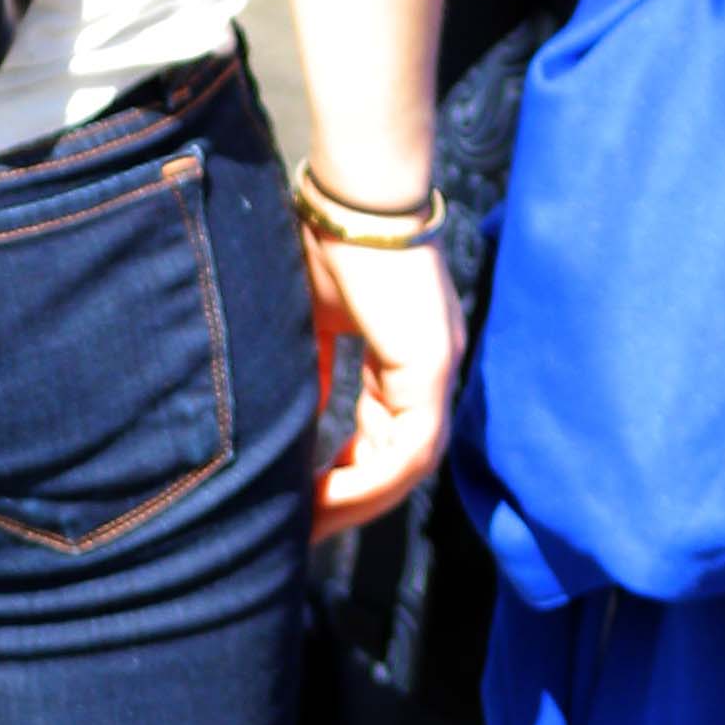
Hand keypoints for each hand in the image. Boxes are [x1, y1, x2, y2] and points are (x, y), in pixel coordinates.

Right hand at [306, 229, 464, 543]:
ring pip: (409, 463)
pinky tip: (326, 493)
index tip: (299, 499)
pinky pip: (411, 446)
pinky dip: (371, 477)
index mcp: (405, 354)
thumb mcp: (311, 320)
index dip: (345, 472)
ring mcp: (438, 368)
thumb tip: (286, 418)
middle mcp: (430, 367)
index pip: (384, 433)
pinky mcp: (433, 366)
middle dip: (351, 500)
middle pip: (400, 459)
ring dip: (358, 498)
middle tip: (300, 530)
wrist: (352, 193)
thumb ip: (312, 370)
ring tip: (307, 522)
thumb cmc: (326, 239)